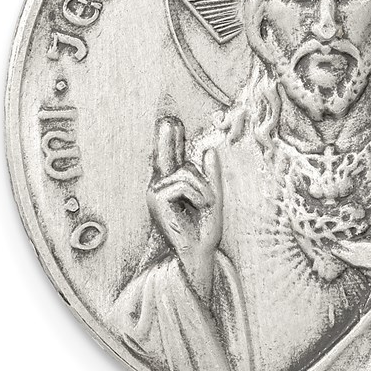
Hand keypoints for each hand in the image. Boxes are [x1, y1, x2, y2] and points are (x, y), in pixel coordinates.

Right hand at [147, 116, 222, 303]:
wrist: (200, 252)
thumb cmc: (205, 230)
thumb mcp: (213, 197)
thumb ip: (211, 175)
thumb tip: (209, 149)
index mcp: (174, 186)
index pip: (172, 157)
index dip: (170, 139)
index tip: (169, 121)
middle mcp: (162, 185)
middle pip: (168, 154)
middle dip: (167, 136)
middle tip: (170, 119)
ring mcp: (157, 190)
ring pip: (187, 171)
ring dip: (204, 188)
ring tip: (204, 205)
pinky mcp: (157, 197)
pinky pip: (184, 182)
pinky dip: (198, 193)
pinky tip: (197, 207)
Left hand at [333, 231, 370, 295]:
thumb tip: (363, 236)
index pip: (352, 252)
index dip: (339, 248)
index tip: (329, 244)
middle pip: (354, 262)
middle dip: (347, 254)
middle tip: (336, 246)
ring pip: (362, 270)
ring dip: (358, 262)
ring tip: (354, 253)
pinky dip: (369, 269)